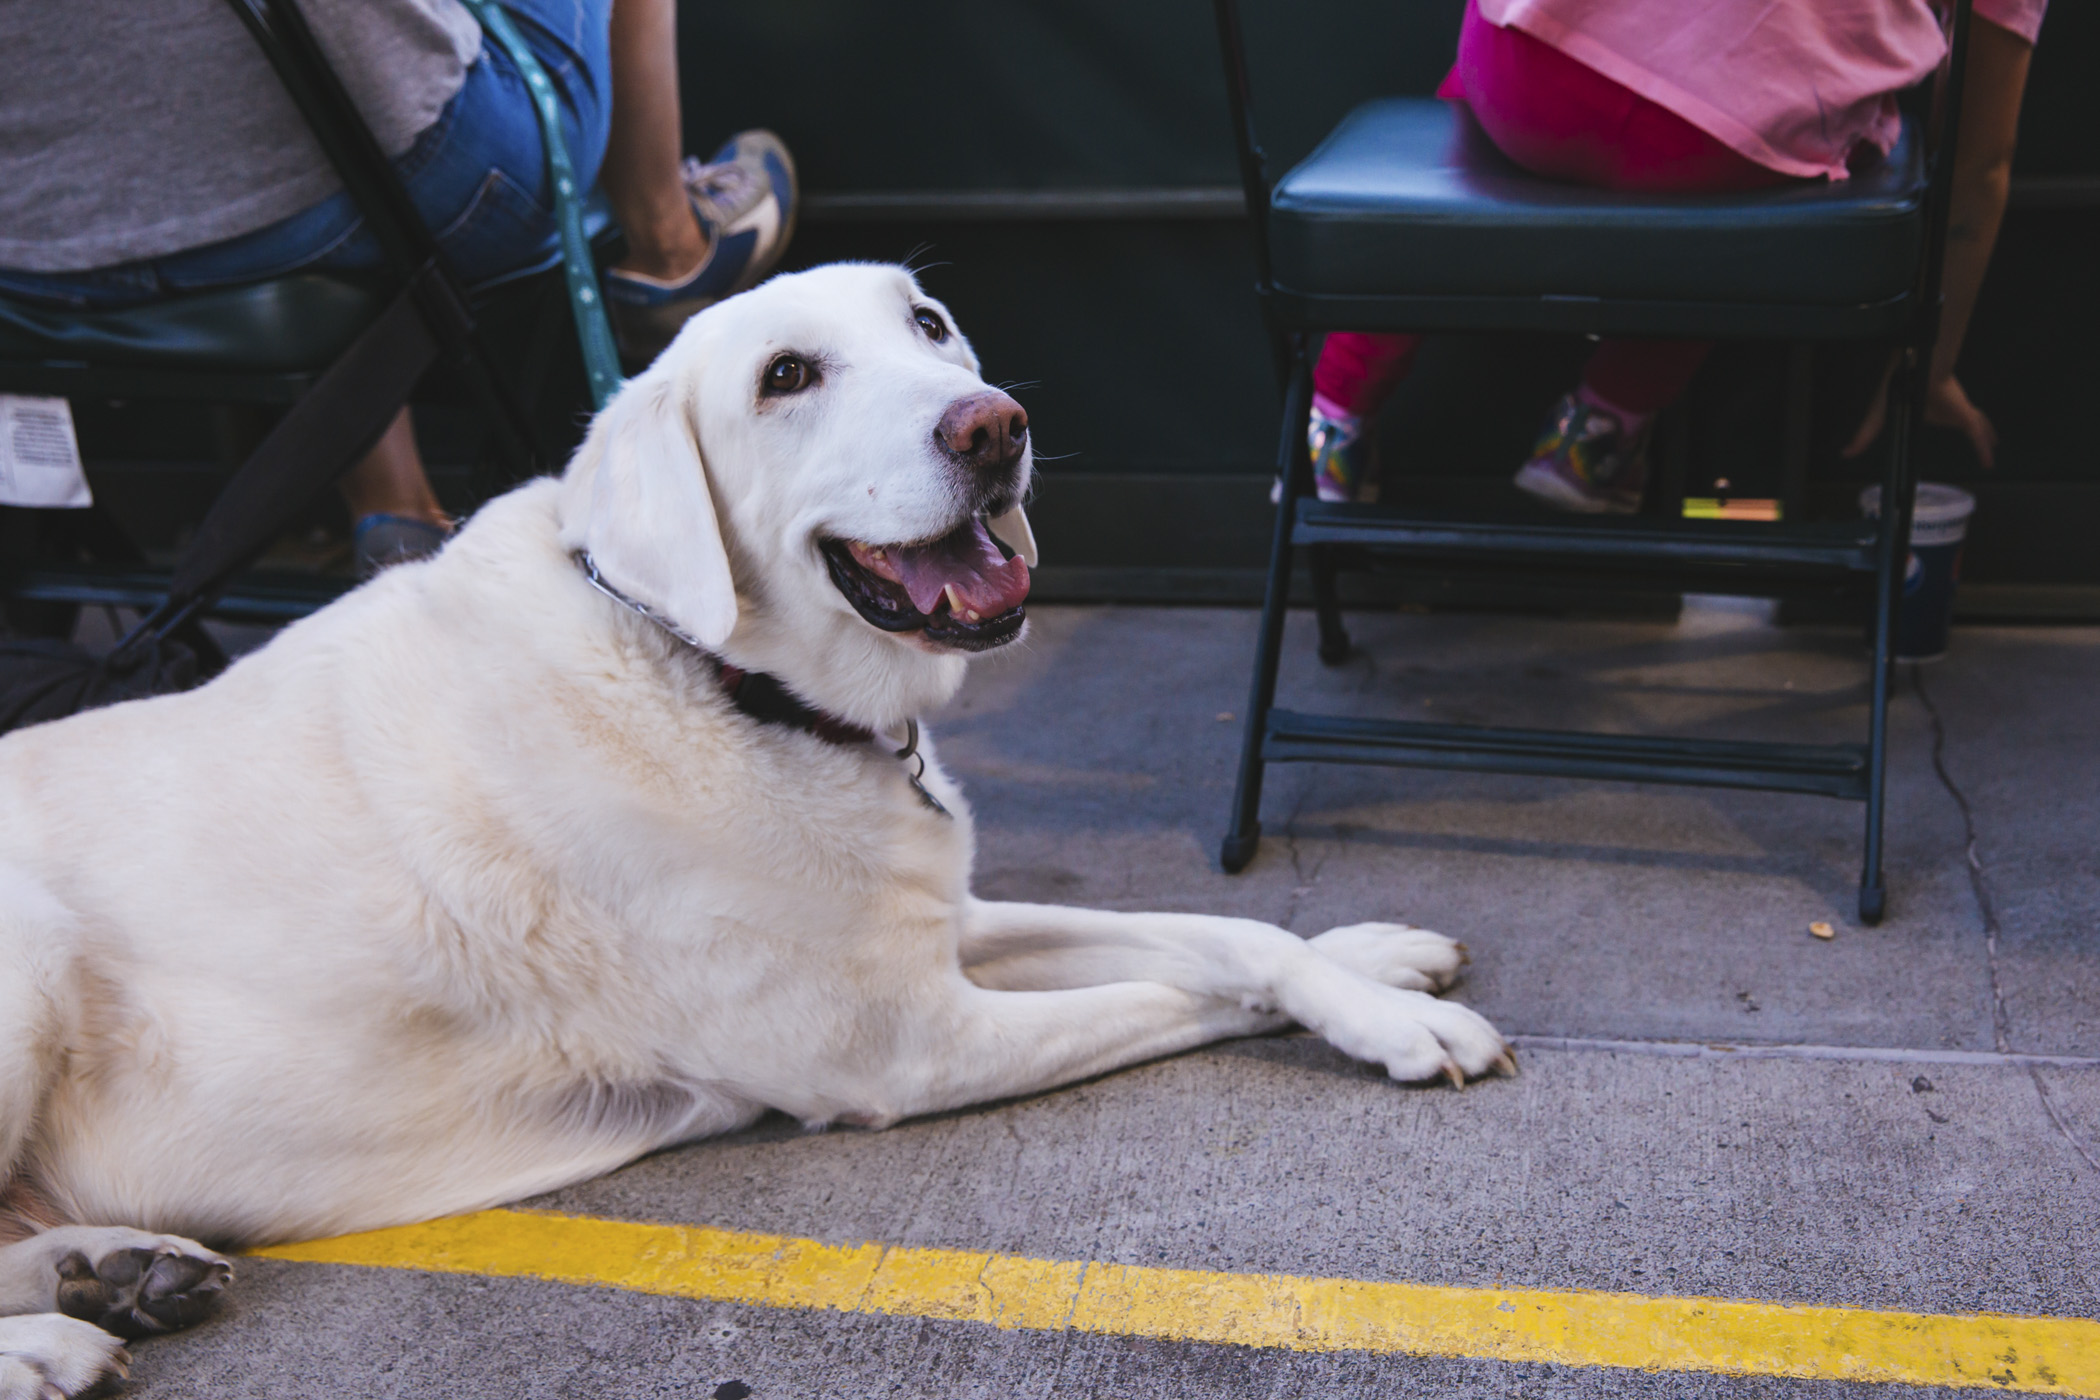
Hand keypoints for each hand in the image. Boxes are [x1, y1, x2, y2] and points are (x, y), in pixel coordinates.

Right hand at [1841, 361, 1996, 469]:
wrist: (1919, 372)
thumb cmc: (1900, 388)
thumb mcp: (1879, 417)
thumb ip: (1865, 434)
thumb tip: (1845, 453)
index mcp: (1928, 408)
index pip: (1938, 416)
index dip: (1942, 420)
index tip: (1942, 427)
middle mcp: (1946, 411)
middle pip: (1963, 419)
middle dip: (1972, 425)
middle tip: (1980, 437)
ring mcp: (1958, 413)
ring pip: (1977, 426)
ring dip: (1985, 435)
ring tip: (1991, 446)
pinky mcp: (1965, 416)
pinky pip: (1977, 435)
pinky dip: (1983, 450)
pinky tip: (1988, 462)